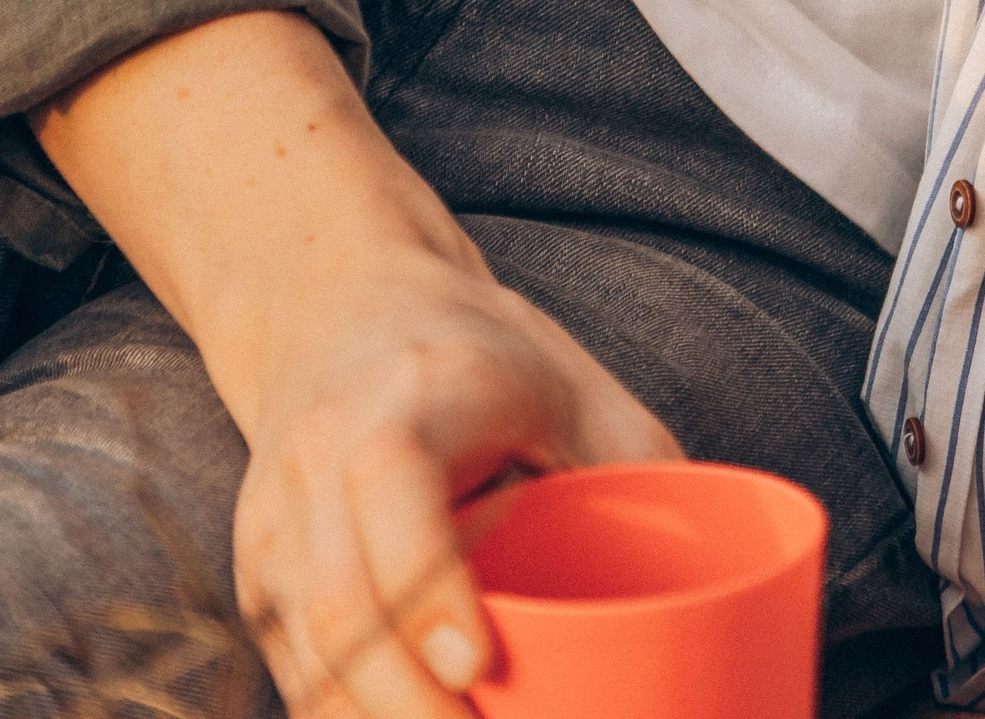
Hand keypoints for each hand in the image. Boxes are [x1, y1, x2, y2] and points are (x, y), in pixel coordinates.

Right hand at [32, 12, 681, 718]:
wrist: (337, 306)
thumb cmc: (472, 350)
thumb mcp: (568, 379)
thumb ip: (639, 469)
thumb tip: (728, 581)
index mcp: (411, 399)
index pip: (392, 495)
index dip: (428, 587)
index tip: (477, 664)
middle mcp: (321, 459)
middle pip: (340, 611)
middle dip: (410, 710)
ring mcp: (275, 526)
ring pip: (307, 662)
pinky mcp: (256, 581)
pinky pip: (295, 677)